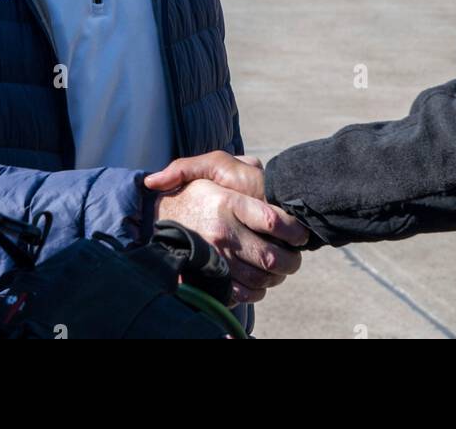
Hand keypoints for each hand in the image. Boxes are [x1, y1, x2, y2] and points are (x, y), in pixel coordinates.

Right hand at [146, 156, 305, 304]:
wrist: (155, 216)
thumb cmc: (193, 190)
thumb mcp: (211, 166)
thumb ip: (241, 163)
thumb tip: (267, 169)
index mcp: (228, 203)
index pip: (273, 220)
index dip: (294, 230)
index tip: (300, 233)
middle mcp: (222, 232)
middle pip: (272, 256)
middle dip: (292, 260)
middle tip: (296, 256)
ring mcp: (215, 257)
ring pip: (260, 278)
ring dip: (277, 277)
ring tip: (281, 269)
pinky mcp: (207, 276)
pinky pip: (241, 293)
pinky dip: (256, 291)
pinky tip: (260, 281)